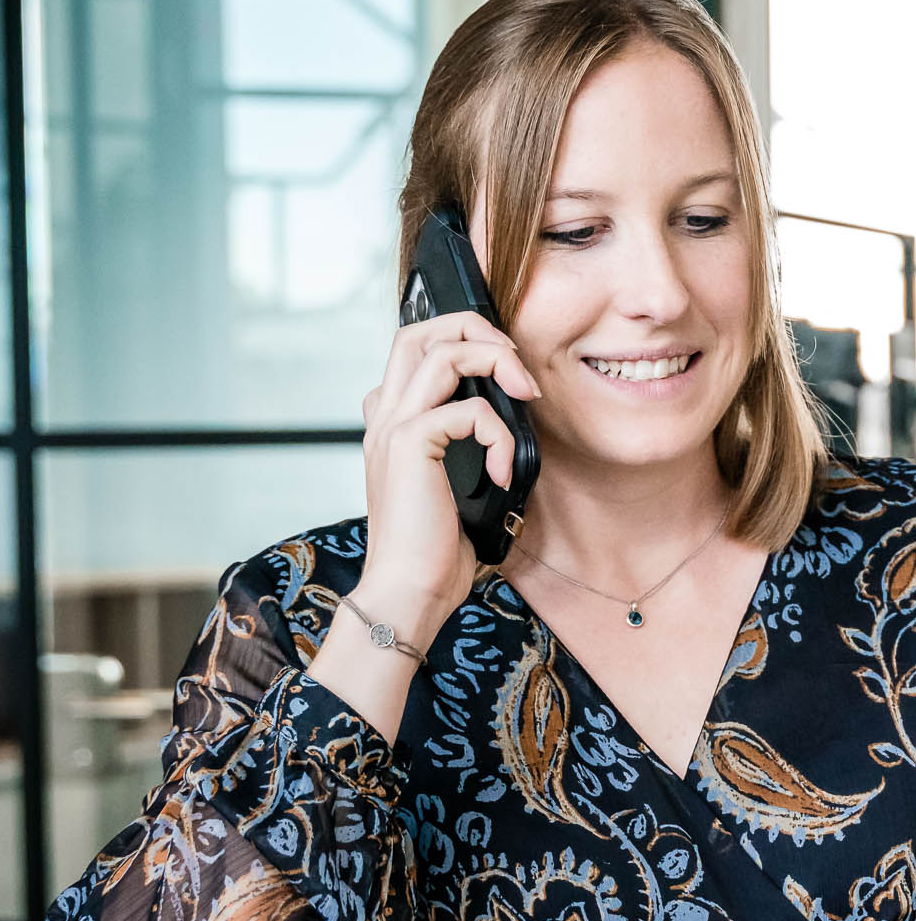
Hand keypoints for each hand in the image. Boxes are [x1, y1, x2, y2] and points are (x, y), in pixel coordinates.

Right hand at [353, 312, 541, 644]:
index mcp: (392, 424)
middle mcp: (385, 417)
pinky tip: (503, 474)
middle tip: (517, 364)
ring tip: (527, 393)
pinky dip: (497, 435)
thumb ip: (469, 453)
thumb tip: (511, 436)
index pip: (413, 350)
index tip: (507, 373)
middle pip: (418, 332)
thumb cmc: (435, 552)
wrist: (408, 592)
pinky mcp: (409, 446)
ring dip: (495, 359)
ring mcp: (392, 428)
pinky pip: (467, 411)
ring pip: (439, 351)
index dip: (461, 341)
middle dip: (475, 328)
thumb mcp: (457, 491)